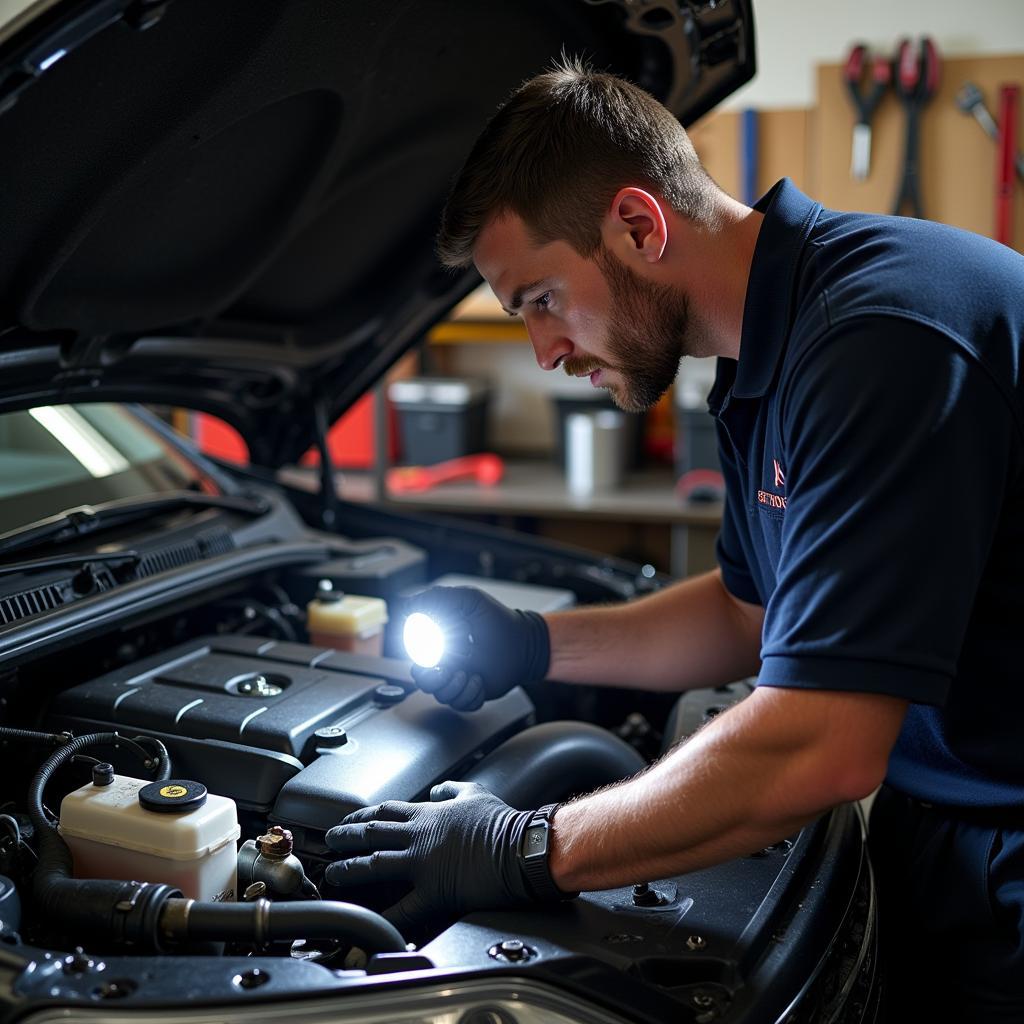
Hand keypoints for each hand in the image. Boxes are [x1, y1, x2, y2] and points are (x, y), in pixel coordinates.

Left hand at [324, 782, 561, 929]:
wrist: (522, 847)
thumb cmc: (503, 822)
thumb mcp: (475, 792)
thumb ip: (451, 789)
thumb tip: (438, 788)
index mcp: (429, 813)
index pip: (385, 810)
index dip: (362, 815)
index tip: (348, 821)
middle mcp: (420, 835)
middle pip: (372, 832)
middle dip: (346, 837)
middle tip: (329, 841)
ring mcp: (424, 863)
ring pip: (375, 863)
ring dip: (350, 868)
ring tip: (333, 873)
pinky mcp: (435, 890)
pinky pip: (404, 907)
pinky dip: (384, 916)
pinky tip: (369, 921)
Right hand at [403, 586, 549, 710]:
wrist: (525, 642)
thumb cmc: (499, 621)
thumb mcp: (469, 600)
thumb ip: (437, 597)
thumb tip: (407, 604)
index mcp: (441, 645)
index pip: (417, 661)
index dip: (420, 664)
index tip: (431, 657)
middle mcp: (448, 664)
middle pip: (424, 683)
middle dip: (433, 679)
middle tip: (448, 669)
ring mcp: (461, 680)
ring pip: (442, 696)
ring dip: (454, 687)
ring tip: (469, 674)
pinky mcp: (474, 693)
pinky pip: (462, 704)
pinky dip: (470, 695)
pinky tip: (479, 682)